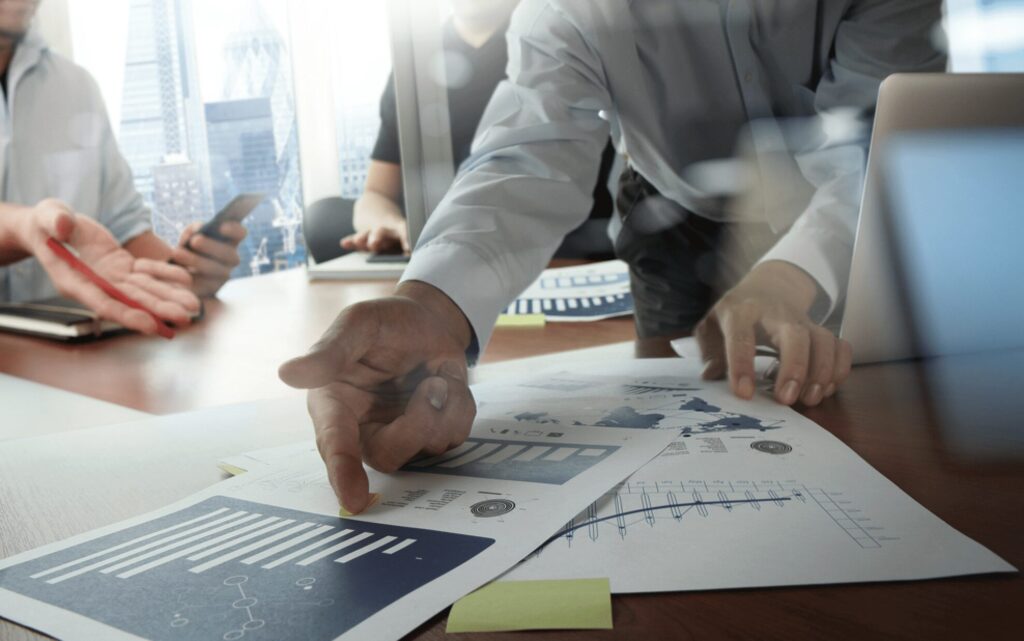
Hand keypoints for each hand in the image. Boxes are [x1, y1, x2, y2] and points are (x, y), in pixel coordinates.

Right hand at [19, 199, 199, 333]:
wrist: (51, 227)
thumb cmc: (46, 223)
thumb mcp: (46, 216)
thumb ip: (55, 221)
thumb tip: (64, 225)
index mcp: (74, 280)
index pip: (103, 302)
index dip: (126, 315)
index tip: (149, 324)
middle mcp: (97, 285)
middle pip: (131, 302)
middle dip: (159, 310)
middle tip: (186, 317)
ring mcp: (112, 278)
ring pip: (144, 291)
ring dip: (169, 299)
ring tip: (195, 306)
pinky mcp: (123, 268)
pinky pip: (147, 274)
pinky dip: (166, 276)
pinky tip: (187, 280)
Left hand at [170, 221, 246, 296]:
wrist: (177, 273)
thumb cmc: (186, 249)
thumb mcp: (188, 236)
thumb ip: (193, 230)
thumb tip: (198, 229)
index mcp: (230, 241)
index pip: (240, 233)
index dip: (234, 229)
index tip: (221, 226)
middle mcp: (231, 259)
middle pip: (230, 254)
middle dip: (212, 246)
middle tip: (195, 240)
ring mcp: (224, 276)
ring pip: (216, 269)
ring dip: (196, 260)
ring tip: (177, 253)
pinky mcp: (211, 290)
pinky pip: (204, 284)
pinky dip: (190, 276)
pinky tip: (177, 270)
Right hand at [278, 281, 474, 512]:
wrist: (427, 320)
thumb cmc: (384, 323)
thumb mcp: (357, 324)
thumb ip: (330, 352)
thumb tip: (288, 373)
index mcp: (334, 405)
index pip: (335, 446)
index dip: (343, 473)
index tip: (353, 500)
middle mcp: (363, 429)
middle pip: (389, 455)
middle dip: (418, 425)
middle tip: (433, 385)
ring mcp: (400, 436)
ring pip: (427, 447)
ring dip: (443, 407)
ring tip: (435, 375)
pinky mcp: (430, 435)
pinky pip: (454, 435)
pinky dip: (459, 405)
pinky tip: (445, 382)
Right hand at [340, 224, 408, 254]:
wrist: (377, 208)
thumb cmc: (398, 232)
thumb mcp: (406, 235)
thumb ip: (408, 245)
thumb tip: (412, 257)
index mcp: (399, 229)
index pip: (404, 230)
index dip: (405, 238)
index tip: (408, 249)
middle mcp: (385, 229)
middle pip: (380, 231)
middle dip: (377, 237)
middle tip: (374, 244)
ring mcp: (372, 232)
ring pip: (367, 234)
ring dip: (363, 238)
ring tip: (358, 241)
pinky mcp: (362, 237)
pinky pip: (356, 239)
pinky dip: (351, 242)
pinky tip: (344, 243)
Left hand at [695, 261, 851, 406]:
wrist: (769, 287)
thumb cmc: (737, 313)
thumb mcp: (712, 325)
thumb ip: (709, 350)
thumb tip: (710, 375)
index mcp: (741, 312)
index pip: (741, 336)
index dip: (742, 365)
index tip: (744, 393)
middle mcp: (776, 314)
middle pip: (794, 334)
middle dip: (795, 368)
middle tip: (787, 399)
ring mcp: (803, 321)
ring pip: (822, 340)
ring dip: (821, 372)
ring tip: (810, 398)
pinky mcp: (821, 331)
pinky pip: (840, 346)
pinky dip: (839, 369)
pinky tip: (827, 389)